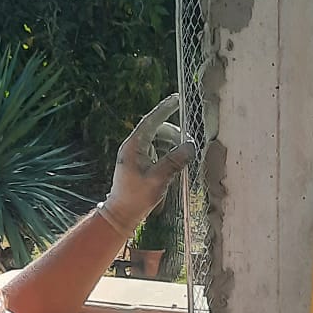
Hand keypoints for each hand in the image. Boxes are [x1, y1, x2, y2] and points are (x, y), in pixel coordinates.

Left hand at [102, 95, 194, 235]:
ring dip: (172, 146)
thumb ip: (174, 161)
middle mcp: (134, 147)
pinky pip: (157, 151)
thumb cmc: (136, 197)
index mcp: (134, 146)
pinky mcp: (140, 163)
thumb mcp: (158, 179)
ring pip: (159, 141)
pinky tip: (176, 164)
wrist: (121, 214)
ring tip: (184, 157)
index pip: (151, 121)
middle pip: (158, 130)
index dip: (165, 109)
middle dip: (175, 135)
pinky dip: (168, 154)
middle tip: (189, 144)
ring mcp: (136, 155)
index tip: (177, 98)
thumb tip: (191, 146)